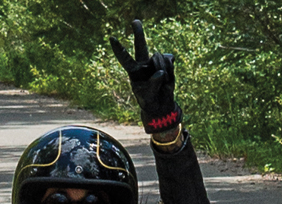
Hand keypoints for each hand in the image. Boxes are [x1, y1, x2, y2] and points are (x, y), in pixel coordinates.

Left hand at [110, 19, 181, 134]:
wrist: (161, 104)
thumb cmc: (150, 101)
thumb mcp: (149, 96)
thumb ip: (153, 84)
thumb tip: (160, 71)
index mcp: (133, 71)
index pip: (125, 59)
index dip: (119, 49)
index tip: (111, 38)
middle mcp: (143, 64)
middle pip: (140, 46)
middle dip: (138, 33)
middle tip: (135, 21)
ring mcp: (155, 62)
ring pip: (159, 58)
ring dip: (163, 70)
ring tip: (162, 83)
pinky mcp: (167, 62)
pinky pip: (169, 60)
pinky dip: (170, 70)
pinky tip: (168, 78)